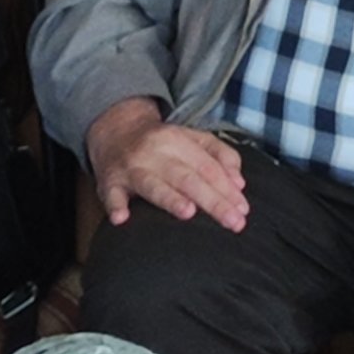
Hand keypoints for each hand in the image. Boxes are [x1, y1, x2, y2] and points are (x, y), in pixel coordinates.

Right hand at [86, 96, 249, 231]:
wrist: (115, 130)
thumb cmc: (162, 142)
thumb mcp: (194, 139)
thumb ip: (221, 156)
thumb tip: (239, 183)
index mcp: (179, 141)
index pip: (209, 168)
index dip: (227, 189)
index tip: (243, 210)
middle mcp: (156, 153)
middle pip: (188, 179)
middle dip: (213, 202)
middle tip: (234, 222)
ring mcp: (131, 168)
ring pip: (153, 185)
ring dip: (170, 199)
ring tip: (188, 212)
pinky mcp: (109, 181)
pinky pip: (111, 194)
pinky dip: (115, 206)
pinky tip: (121, 218)